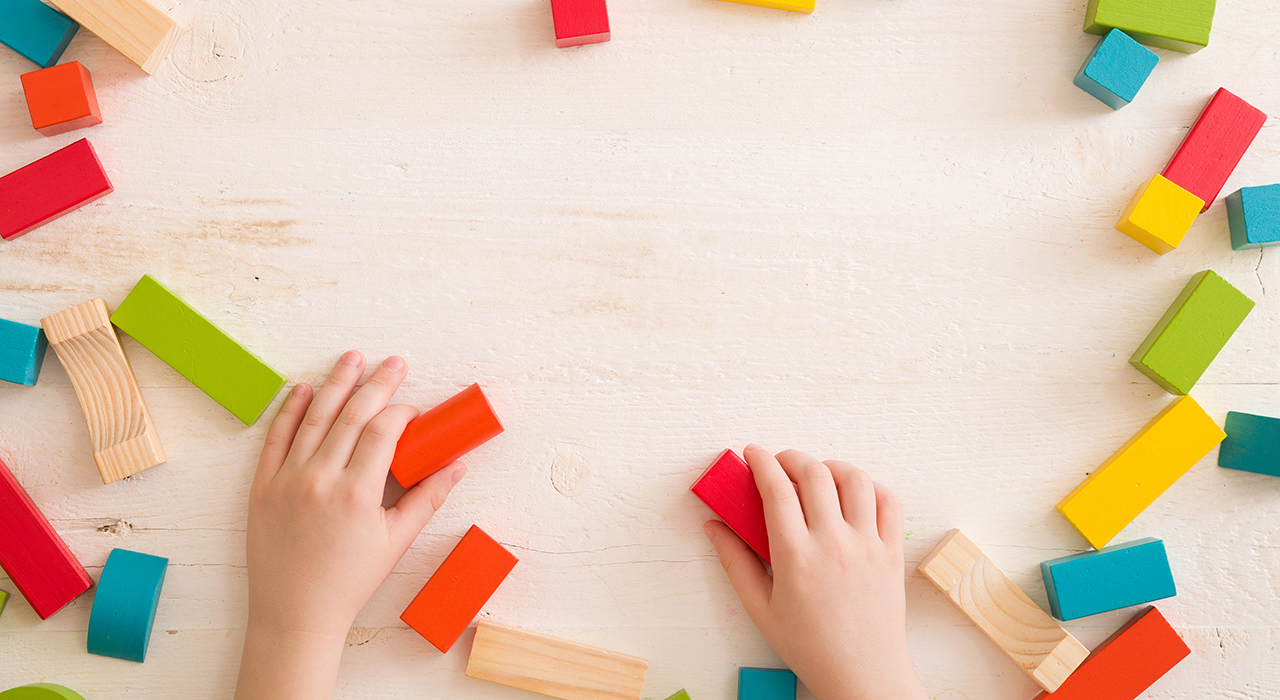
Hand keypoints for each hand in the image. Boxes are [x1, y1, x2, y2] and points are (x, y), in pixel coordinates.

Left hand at [235, 351, 466, 699]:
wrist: (295, 613)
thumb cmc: (349, 582)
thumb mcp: (396, 542)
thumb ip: (428, 498)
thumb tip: (458, 466)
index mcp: (356, 494)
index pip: (382, 432)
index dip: (400, 413)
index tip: (412, 411)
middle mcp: (319, 480)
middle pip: (351, 415)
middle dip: (376, 383)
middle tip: (394, 361)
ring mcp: (287, 481)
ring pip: (314, 418)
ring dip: (335, 384)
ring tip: (352, 358)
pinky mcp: (262, 488)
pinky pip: (276, 439)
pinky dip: (290, 410)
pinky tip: (302, 388)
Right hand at [704, 445, 925, 699]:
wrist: (862, 674)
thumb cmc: (810, 646)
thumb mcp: (760, 608)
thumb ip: (735, 562)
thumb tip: (714, 527)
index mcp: (796, 557)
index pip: (777, 489)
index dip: (761, 462)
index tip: (752, 454)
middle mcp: (833, 544)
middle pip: (814, 473)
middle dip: (791, 457)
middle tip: (779, 463)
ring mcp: (867, 545)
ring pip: (854, 478)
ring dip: (831, 466)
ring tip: (817, 475)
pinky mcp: (891, 551)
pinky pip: (888, 500)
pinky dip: (871, 486)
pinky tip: (853, 494)